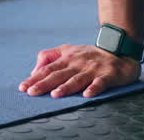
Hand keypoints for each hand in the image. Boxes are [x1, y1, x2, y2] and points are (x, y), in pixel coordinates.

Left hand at [18, 44, 141, 97]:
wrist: (119, 50)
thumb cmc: (90, 55)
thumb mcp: (68, 50)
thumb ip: (50, 57)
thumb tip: (34, 71)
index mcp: (67, 58)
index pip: (48, 69)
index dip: (36, 78)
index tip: (23, 88)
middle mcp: (78, 63)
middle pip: (59, 75)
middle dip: (45, 84)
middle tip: (32, 93)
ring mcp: (93, 69)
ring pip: (78, 79)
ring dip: (67, 87)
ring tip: (55, 94)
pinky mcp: (109, 74)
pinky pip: (101, 82)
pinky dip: (94, 88)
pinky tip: (88, 94)